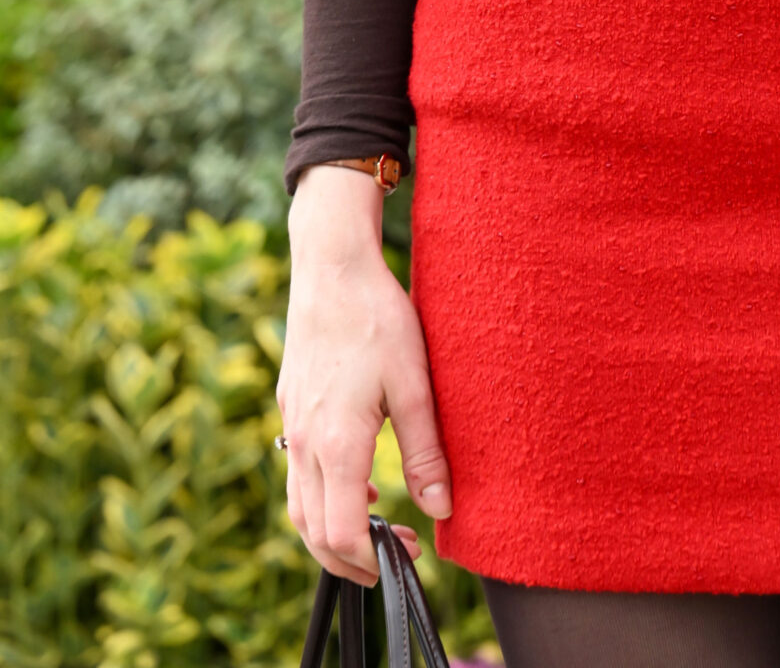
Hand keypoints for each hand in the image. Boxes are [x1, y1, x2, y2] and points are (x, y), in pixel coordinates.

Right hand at [278, 166, 451, 581]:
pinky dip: (321, 498)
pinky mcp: (290, 407)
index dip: (372, 560)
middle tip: (394, 557)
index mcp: (335, 444)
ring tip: (376, 531)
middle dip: (350, 560)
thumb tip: (440, 508)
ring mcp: (291, 425)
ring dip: (331, 533)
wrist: (331, 268)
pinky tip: (356, 482)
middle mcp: (304, 443)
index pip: (342, 534)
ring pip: (299, 507)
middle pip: (313, 532)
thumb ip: (425, 451)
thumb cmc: (377, 320)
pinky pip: (297, 475)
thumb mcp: (414, 384)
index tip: (406, 558)